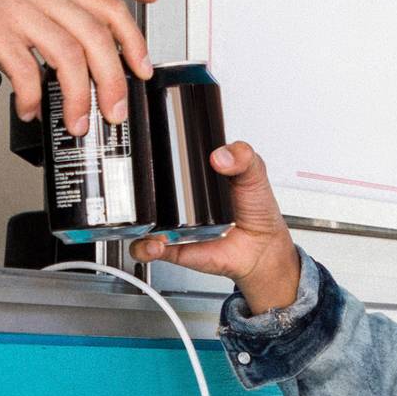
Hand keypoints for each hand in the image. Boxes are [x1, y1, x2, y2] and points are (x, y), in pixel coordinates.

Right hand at [0, 0, 149, 128]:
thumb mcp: (15, 8)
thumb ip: (46, 32)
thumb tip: (72, 74)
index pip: (110, 10)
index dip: (133, 43)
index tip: (141, 71)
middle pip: (97, 36)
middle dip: (114, 80)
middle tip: (115, 111)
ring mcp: (18, 8)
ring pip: (70, 54)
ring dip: (80, 96)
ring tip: (77, 121)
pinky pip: (26, 69)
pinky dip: (32, 96)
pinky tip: (29, 109)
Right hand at [135, 143, 300, 313]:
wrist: (261, 247)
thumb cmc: (254, 209)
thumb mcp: (253, 173)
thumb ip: (243, 156)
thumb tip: (221, 156)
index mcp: (192, 175)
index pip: (164, 157)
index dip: (153, 151)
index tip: (150, 147)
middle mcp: (177, 198)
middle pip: (143, 187)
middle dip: (134, 185)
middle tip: (145, 184)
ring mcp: (171, 222)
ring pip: (138, 219)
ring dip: (135, 219)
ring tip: (150, 218)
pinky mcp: (171, 246)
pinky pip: (146, 247)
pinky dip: (145, 247)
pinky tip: (156, 243)